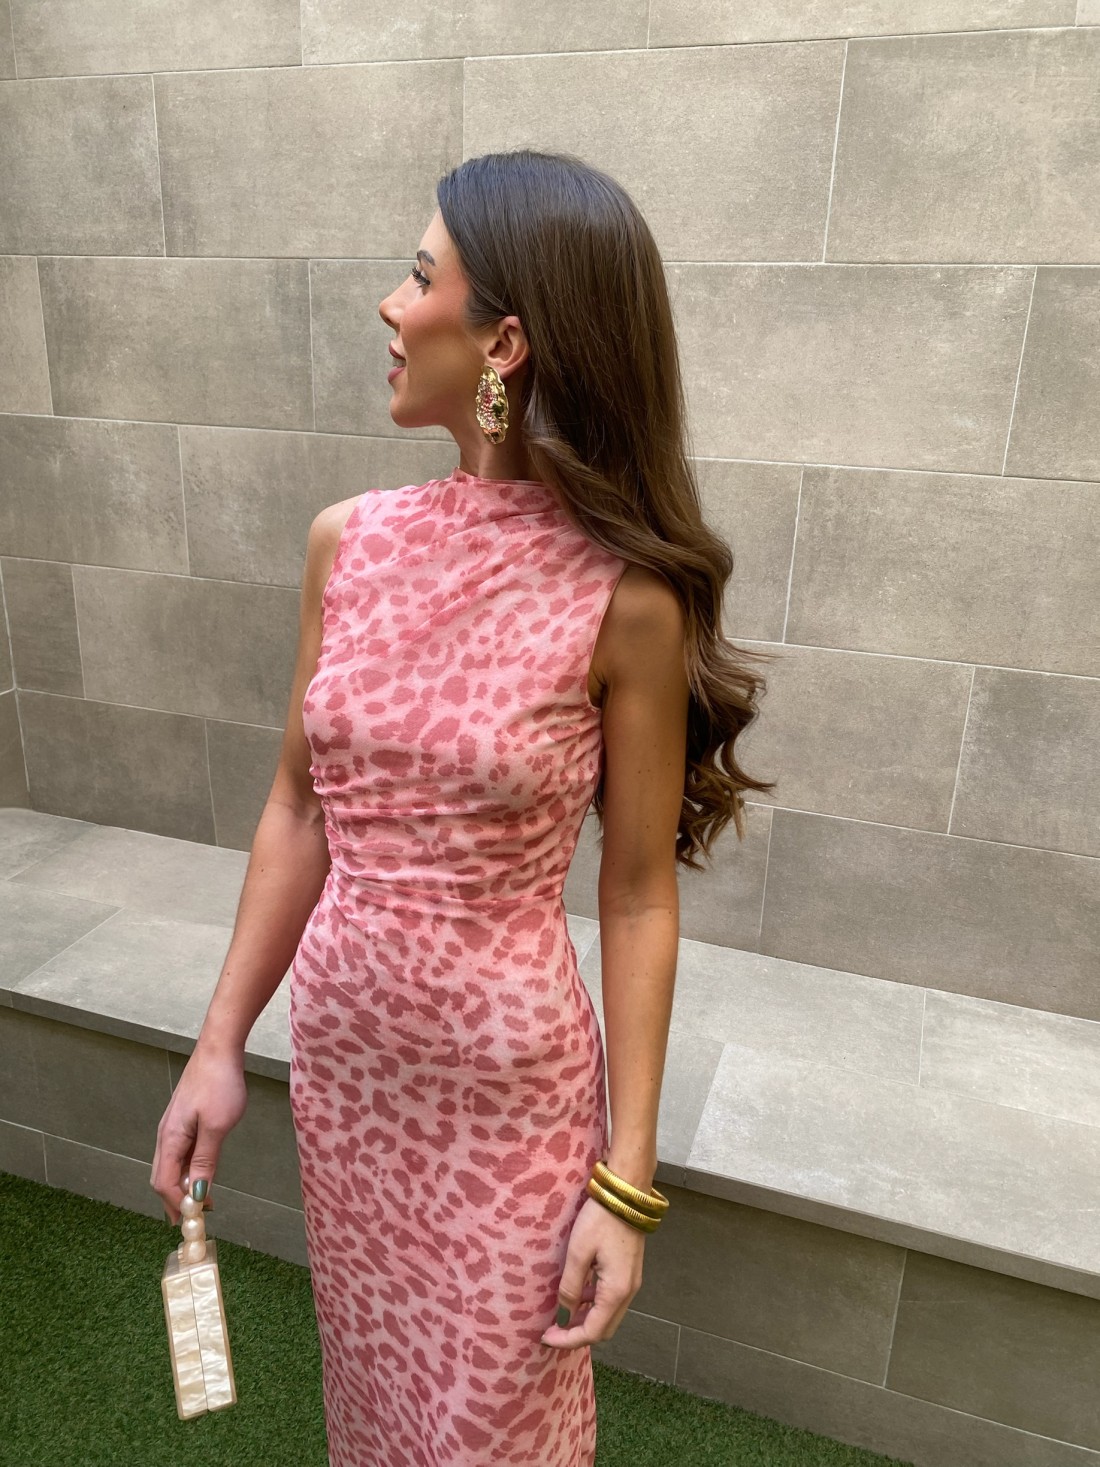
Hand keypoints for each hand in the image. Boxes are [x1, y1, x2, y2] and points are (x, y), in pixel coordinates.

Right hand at [151, 1042, 247, 1225]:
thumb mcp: (216, 1127)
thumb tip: (196, 1194)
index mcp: (169, 1139)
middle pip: (162, 1177)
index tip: (195, 1220)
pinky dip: (187, 1168)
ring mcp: (173, 1126)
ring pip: (170, 1165)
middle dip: (176, 1200)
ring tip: (202, 1200)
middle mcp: (165, 1135)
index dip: (177, 1204)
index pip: (164, 1183)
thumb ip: (205, 1161)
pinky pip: (179, 1152)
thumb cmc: (219, 1084)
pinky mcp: (183, 1119)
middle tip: (196, 1217)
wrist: (219, 1049)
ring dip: (183, 1185)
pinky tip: (202, 1172)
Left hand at [539, 1197, 645, 1349]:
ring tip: (561, 1315)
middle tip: (552, 1331)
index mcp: (616, 1292)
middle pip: (604, 1329)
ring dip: (585, 1320)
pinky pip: (611, 1299)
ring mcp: (631, 1282)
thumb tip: (564, 1317)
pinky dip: (594, 1305)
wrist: (626, 1192)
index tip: (545, 1338)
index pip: (593, 1331)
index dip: (568, 1340)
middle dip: (577, 1334)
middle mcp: (628, 1292)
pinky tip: (577, 1294)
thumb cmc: (600, 1220)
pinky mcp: (629, 1272)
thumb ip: (570, 1288)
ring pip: (608, 1315)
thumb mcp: (578, 1253)